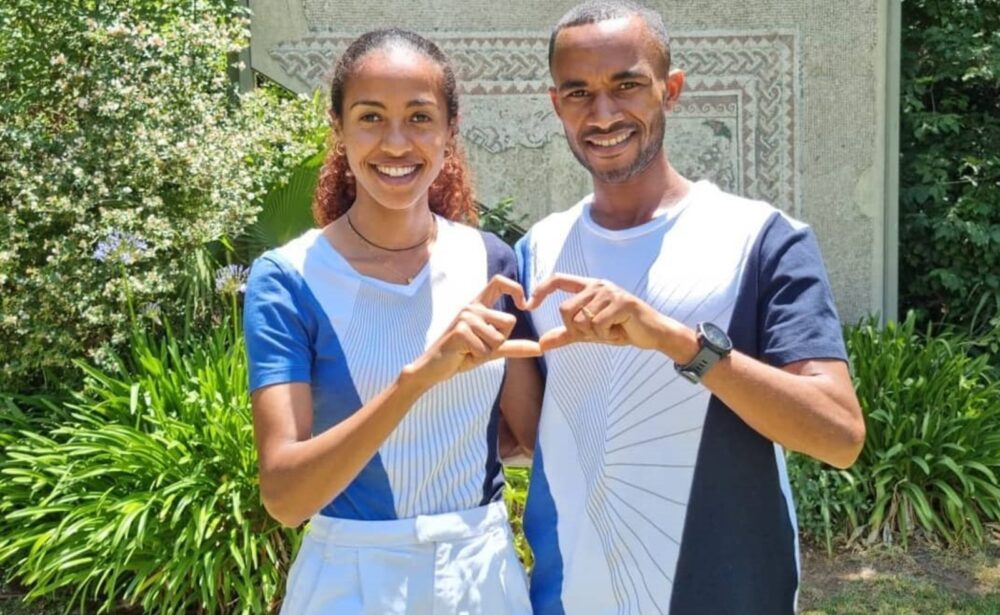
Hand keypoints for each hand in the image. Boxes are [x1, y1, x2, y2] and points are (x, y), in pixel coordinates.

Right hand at [407, 276, 540, 384]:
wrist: (433, 368)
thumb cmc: (461, 355)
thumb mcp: (490, 350)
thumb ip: (513, 346)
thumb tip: (539, 348)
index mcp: (478, 306)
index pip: (498, 282)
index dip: (515, 288)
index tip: (524, 305)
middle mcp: (471, 307)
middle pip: (509, 321)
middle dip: (500, 341)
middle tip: (478, 347)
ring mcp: (465, 317)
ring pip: (499, 337)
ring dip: (487, 352)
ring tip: (469, 351)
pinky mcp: (460, 330)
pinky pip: (485, 349)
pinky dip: (477, 358)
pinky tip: (462, 354)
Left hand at [526, 273, 679, 352]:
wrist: (652, 334)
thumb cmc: (620, 329)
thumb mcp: (588, 333)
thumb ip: (565, 335)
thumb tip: (540, 344)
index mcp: (588, 287)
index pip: (557, 280)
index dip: (540, 291)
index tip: (527, 305)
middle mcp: (597, 285)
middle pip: (565, 310)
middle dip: (576, 329)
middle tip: (597, 332)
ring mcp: (610, 292)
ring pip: (582, 320)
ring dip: (595, 333)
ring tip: (611, 329)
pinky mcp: (622, 302)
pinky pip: (598, 325)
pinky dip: (606, 334)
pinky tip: (619, 329)